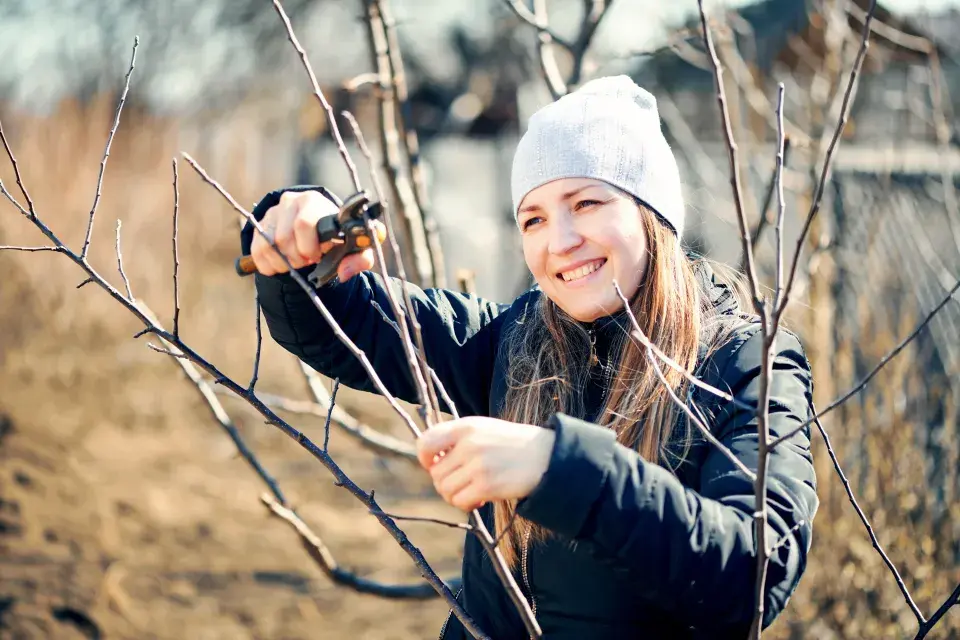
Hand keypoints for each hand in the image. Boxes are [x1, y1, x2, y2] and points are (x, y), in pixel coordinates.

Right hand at [250, 190, 377, 278]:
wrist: (317, 229)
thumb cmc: (337, 237)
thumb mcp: (354, 246)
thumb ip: (360, 258)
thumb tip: (344, 273)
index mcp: (314, 202)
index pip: (303, 224)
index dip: (309, 247)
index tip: (317, 256)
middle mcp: (290, 201)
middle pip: (283, 238)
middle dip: (297, 258)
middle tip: (307, 261)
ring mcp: (272, 213)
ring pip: (268, 246)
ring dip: (284, 263)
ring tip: (297, 262)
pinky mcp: (260, 226)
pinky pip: (257, 251)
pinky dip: (270, 265)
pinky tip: (283, 264)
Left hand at [416, 417, 555, 511]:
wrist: (547, 456)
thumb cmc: (513, 444)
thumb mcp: (484, 429)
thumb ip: (458, 439)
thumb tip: (430, 461)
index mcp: (466, 426)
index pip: (426, 442)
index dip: (424, 458)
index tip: (434, 465)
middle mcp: (469, 444)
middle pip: (435, 473)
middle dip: (445, 483)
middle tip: (463, 483)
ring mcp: (477, 465)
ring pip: (445, 489)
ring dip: (455, 495)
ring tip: (473, 491)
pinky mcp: (486, 485)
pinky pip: (459, 501)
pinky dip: (466, 505)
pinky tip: (480, 500)